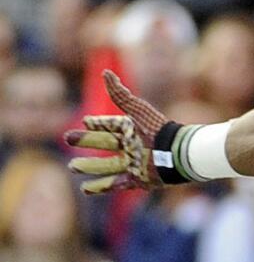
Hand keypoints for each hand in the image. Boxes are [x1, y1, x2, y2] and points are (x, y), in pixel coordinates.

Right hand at [64, 70, 186, 193]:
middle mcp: (133, 146)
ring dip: (90, 166)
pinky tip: (85, 188)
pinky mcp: (139, 180)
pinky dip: (101, 186)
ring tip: (73, 166)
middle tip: (68, 139)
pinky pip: (117, 184)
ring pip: (108, 166)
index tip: (85, 122)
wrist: (178, 154)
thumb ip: (120, 94)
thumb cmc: (158, 130)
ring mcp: (135, 164)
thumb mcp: (136, 110)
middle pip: (105, 144)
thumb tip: (104, 73)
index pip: (111, 125)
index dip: (99, 123)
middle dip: (87, 142)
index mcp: (133, 129)